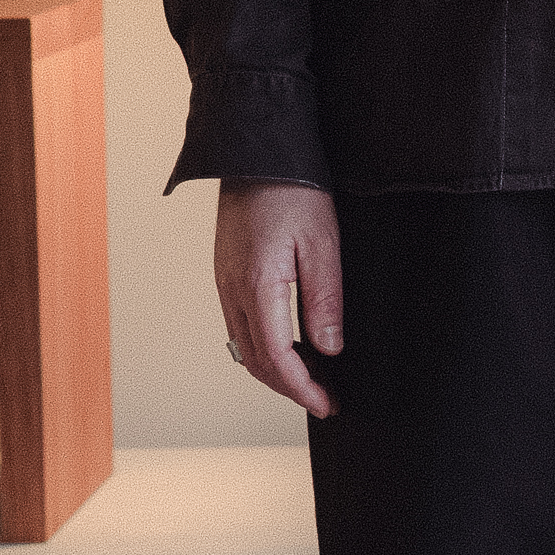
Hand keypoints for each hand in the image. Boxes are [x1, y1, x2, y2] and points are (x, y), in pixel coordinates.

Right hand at [214, 180, 343, 419]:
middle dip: (290, 388)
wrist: (258, 149)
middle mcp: (233, 289)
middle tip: (324, 399)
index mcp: (258, 286)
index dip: (303, 389)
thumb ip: (325, 300)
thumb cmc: (293, 188)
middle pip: (256, 362)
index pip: (277, 358)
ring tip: (312, 376)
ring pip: (245, 346)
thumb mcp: (323, 244)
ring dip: (276, 369)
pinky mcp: (226, 271)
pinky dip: (264, 345)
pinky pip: (240, 324)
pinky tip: (291, 341)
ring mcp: (225, 280)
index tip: (327, 405)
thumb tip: (329, 349)